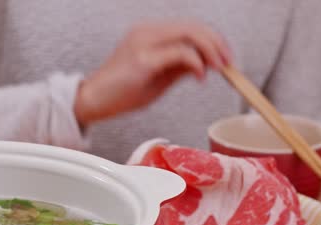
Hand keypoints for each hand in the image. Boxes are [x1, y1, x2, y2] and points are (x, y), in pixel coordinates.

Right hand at [74, 21, 231, 126]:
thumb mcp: (158, 77)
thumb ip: (179, 66)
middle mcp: (147, 32)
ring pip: (190, 34)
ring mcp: (144, 43)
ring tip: (219, 68)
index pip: (190, 27)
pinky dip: (197, 63)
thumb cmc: (120, 92)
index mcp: (150, 33)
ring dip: (211, 51)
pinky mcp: (143, 59)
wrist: (92, 101)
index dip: (213, 39)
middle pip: (194, 27)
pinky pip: (180, 53)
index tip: (226, 57)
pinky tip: (200, 77)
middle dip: (217, 44)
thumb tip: (205, 63)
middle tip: (229, 63)